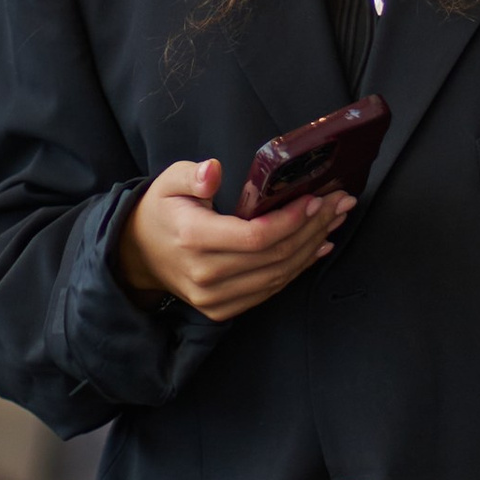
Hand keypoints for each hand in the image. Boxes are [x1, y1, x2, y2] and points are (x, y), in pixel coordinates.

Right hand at [118, 157, 349, 321]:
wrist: (139, 254)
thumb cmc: (162, 211)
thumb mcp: (168, 182)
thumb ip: (192, 175)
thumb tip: (213, 170)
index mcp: (193, 239)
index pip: (255, 236)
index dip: (290, 220)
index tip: (315, 199)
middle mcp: (206, 275)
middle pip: (274, 256)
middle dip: (313, 227)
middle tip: (340, 203)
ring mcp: (214, 298)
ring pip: (278, 276)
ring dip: (312, 247)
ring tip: (335, 221)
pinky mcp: (222, 309)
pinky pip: (269, 290)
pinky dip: (297, 269)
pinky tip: (317, 247)